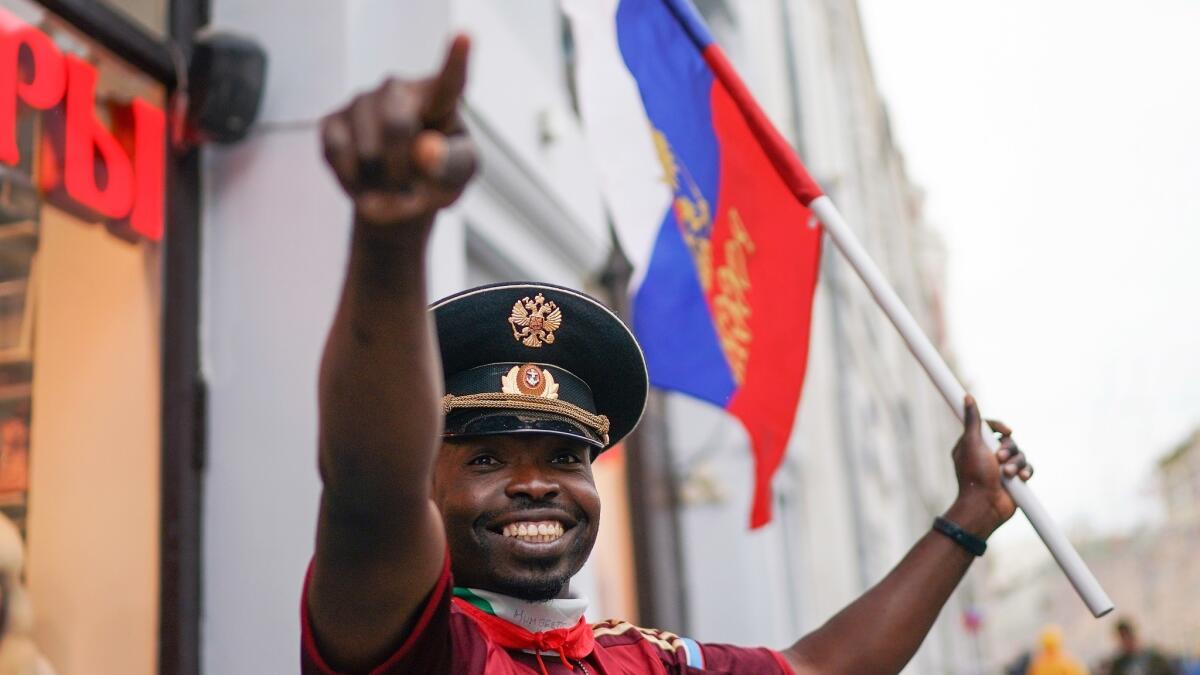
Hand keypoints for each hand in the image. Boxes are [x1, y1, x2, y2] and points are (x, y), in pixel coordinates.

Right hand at [321, 35, 476, 227]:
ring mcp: (361, 101)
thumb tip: (425, 151)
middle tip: (412, 196)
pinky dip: (354, 184)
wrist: (398, 193)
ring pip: (366, 150)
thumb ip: (450, 165)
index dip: (457, 60)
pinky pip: (338, 156)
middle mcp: (397, 90)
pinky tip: (365, 185)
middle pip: (397, 126)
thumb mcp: (456, 177)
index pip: (450, 81)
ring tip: (392, 189)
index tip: (465, 37)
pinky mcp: (331, 121)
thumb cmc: (437, 176)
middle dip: (402, 171)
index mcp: (438, 98)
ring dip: (381, 185)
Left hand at [945, 395, 1032, 538]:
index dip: (999, 427)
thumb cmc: (974, 475)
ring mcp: (1002, 467)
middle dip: (1008, 449)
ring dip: (1015, 463)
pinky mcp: (1014, 479)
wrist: (985, 506)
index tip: (1006, 431)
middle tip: (999, 460)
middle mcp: (988, 455)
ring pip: (1020, 454)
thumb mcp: (972, 443)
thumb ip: (972, 421)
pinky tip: (1021, 479)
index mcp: (974, 445)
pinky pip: (1027, 468)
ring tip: (1007, 474)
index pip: (990, 427)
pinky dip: (1025, 472)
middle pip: (1008, 440)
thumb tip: (967, 397)